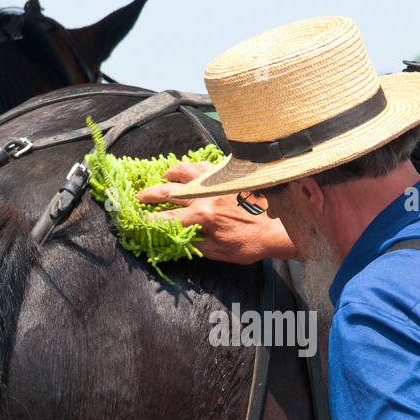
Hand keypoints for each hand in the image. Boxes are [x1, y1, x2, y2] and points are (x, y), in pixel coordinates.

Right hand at [135, 161, 297, 264]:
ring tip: (165, 176)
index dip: (149, 221)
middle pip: (168, 191)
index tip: (138, 221)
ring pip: (187, 171)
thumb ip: (197, 245)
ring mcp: (217, 183)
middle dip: (150, 194)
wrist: (281, 226)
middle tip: (139, 196)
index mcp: (201, 217)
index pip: (165, 219)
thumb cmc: (253, 243)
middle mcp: (205, 196)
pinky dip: (196, 167)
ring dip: (172, 173)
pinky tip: (194, 170)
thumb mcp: (221, 253)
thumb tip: (179, 242)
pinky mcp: (230, 175)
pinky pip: (207, 166)